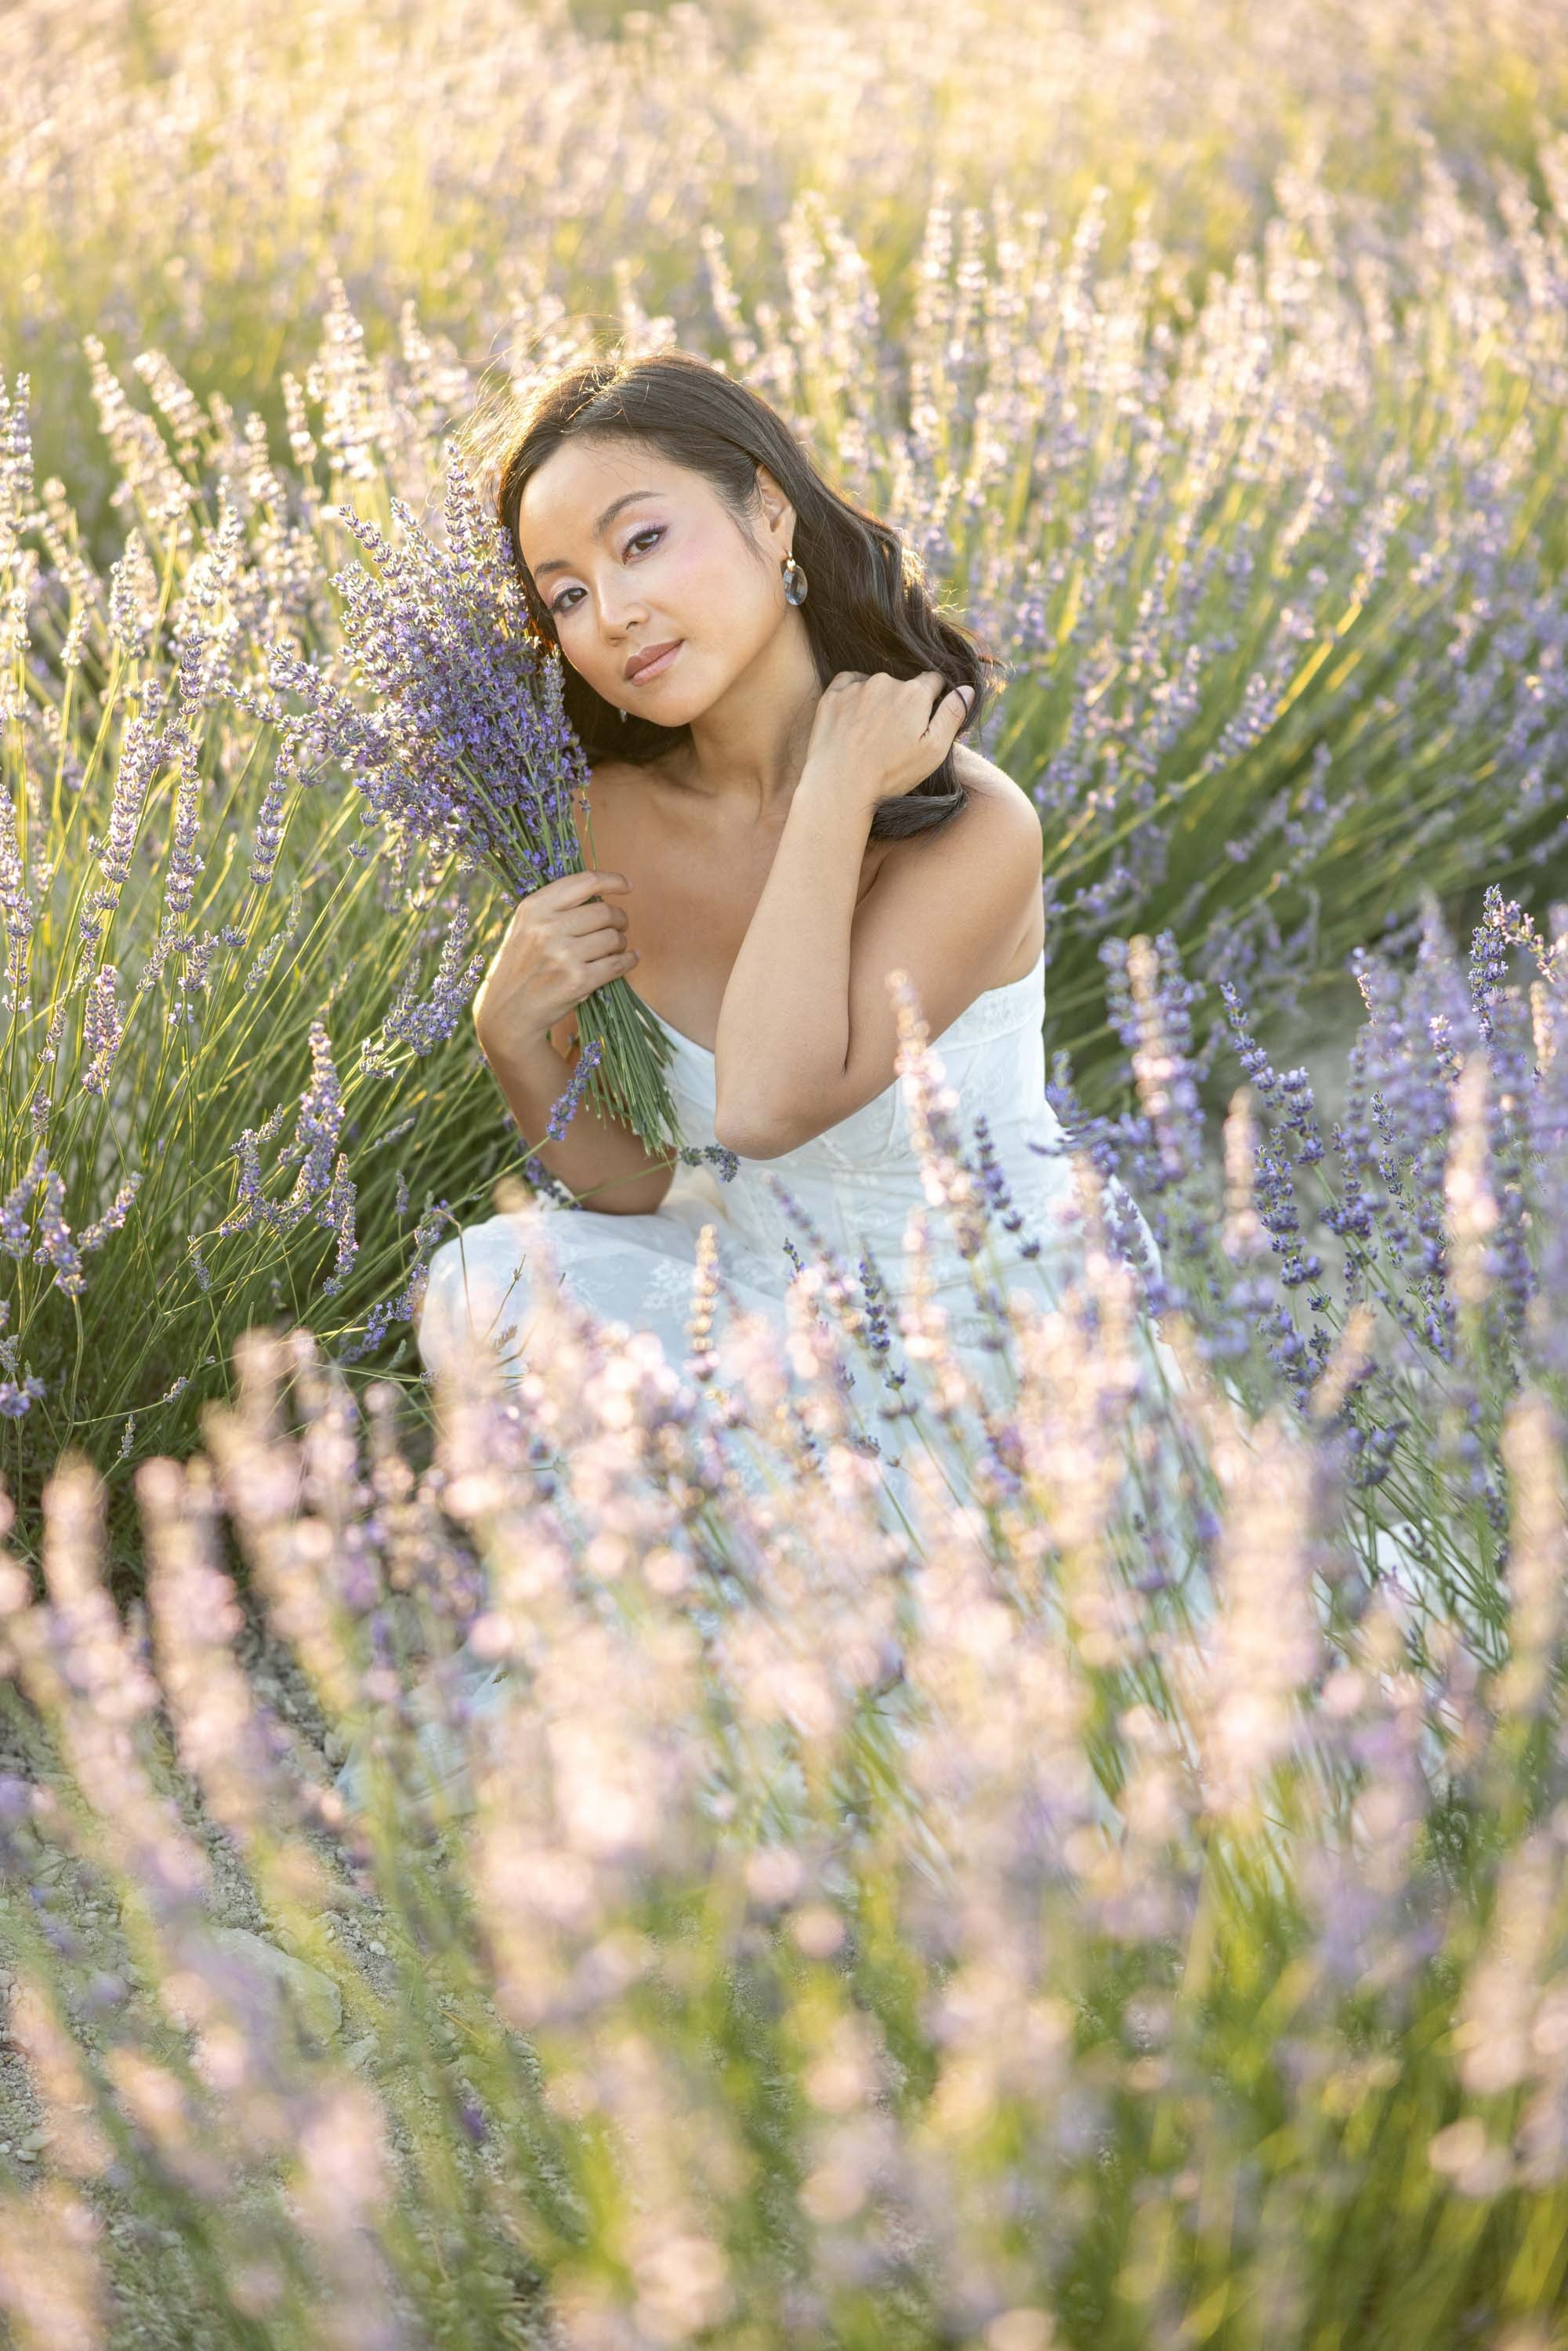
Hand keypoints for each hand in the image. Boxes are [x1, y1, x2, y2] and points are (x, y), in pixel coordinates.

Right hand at [472, 870, 638, 1056]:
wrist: (506, 1011)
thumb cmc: (520, 966)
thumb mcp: (525, 927)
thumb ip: (556, 908)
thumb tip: (600, 894)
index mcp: (534, 907)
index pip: (584, 882)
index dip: (612, 880)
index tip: (627, 885)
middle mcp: (548, 927)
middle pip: (605, 911)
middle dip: (620, 919)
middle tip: (620, 927)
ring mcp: (563, 955)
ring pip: (613, 938)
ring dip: (621, 942)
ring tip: (615, 948)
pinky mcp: (578, 980)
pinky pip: (617, 964)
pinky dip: (629, 960)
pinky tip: (630, 959)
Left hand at [800, 670, 975, 813]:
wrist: (840, 785)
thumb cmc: (890, 773)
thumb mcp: (933, 751)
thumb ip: (952, 716)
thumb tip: (968, 689)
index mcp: (915, 694)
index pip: (934, 681)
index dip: (933, 699)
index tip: (924, 720)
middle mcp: (886, 682)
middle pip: (904, 685)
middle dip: (904, 703)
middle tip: (894, 736)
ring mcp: (857, 687)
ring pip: (876, 685)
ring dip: (878, 701)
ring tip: (871, 734)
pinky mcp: (833, 696)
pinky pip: (848, 684)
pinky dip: (853, 697)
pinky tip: (853, 721)